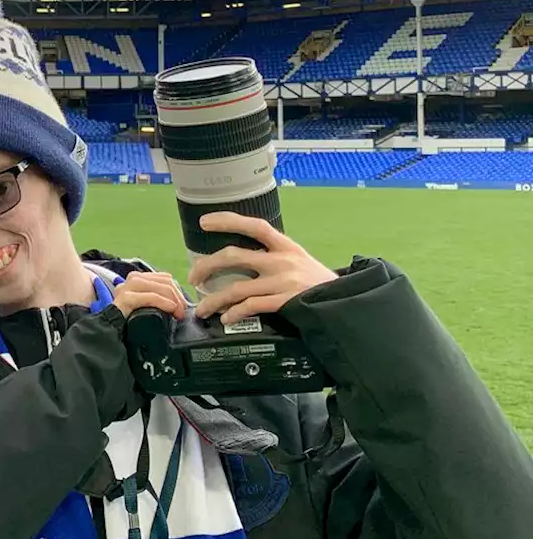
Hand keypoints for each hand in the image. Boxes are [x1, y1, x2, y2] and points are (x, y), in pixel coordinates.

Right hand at [110, 271, 188, 319]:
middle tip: (182, 312)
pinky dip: (163, 303)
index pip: (165, 278)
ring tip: (177, 313)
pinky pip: (150, 297)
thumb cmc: (129, 319)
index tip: (182, 307)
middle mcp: (132, 279)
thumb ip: (158, 297)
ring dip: (173, 300)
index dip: (178, 291)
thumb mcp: (146, 304)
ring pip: (159, 287)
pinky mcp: (124, 298)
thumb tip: (178, 302)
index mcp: (139, 278)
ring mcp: (127, 287)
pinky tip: (170, 310)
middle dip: (178, 296)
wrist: (109, 330)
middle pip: (165, 281)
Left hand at [188, 212, 337, 324]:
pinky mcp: (284, 301)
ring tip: (203, 309)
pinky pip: (250, 306)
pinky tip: (226, 317)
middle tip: (193, 276)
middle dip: (208, 265)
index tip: (205, 221)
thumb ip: (274, 257)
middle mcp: (282, 260)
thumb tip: (242, 259)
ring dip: (214, 300)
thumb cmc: (318, 283)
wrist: (345, 302)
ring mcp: (282, 281)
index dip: (229, 220)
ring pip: (236, 288)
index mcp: (286, 246)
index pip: (255, 226)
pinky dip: (234, 313)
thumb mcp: (299, 260)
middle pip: (235, 256)